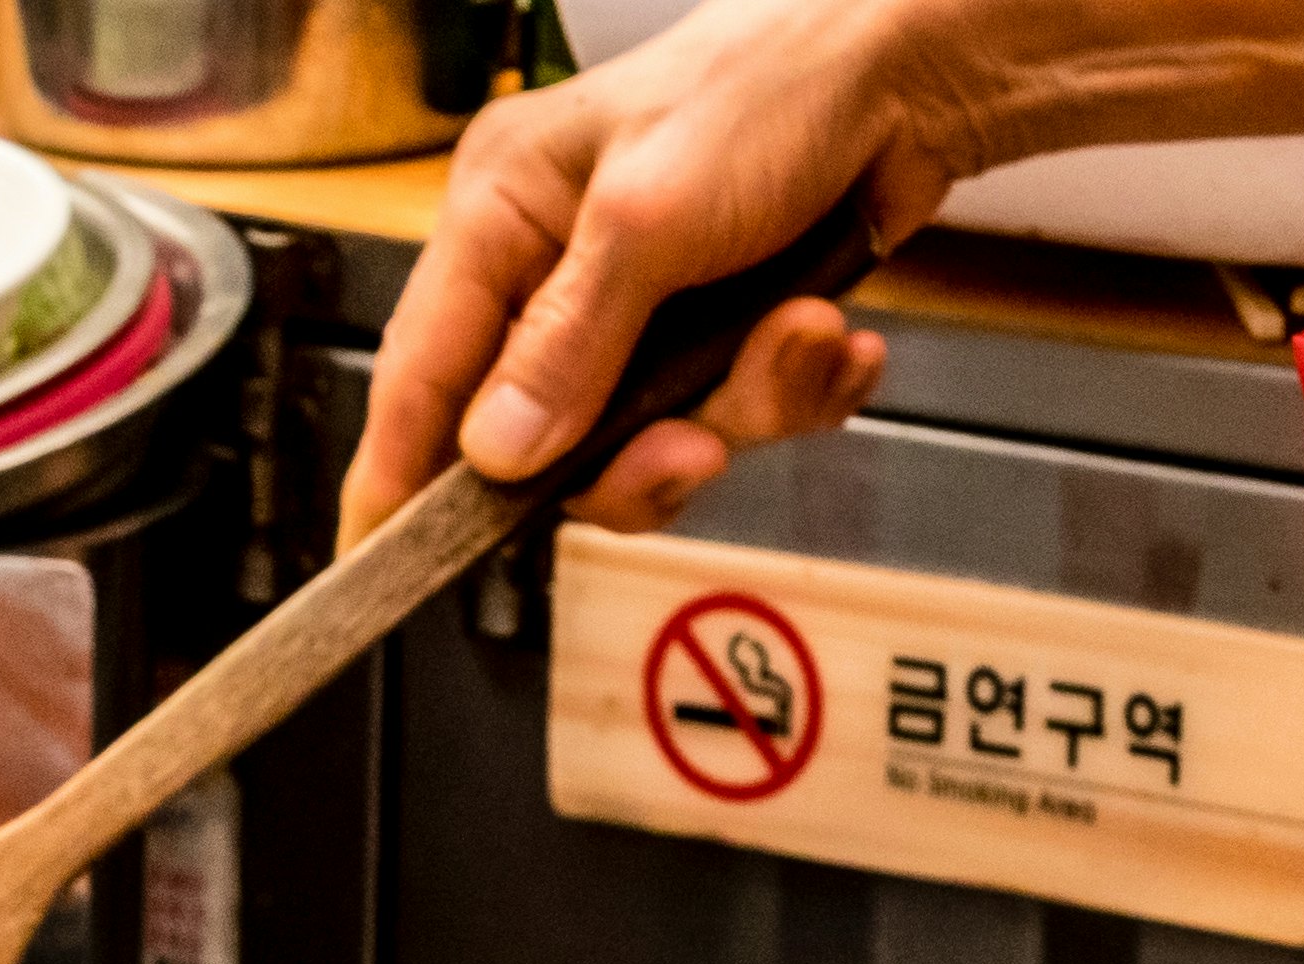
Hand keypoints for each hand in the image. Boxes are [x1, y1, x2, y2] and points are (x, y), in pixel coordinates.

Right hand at [339, 0, 974, 546]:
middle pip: (540, 440)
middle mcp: (557, 268)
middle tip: (691, 450)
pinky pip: (728, 417)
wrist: (922, 63)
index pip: (419, 370)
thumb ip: (566, 344)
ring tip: (797, 342)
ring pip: (646, 440)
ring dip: (737, 410)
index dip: (399, 475)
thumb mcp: (649, 216)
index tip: (381, 561)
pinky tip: (829, 342)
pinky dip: (790, 392)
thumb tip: (495, 452)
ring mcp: (639, 307)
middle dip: (632, 455)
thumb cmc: (775, 84)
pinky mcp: (715, 331)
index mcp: (502, 213)